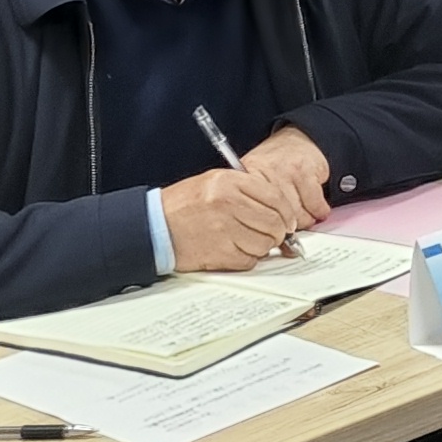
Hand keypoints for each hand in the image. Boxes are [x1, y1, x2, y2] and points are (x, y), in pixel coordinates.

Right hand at [162, 163, 311, 271]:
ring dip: (261, 247)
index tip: (287, 221)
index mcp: (229, 182)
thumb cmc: (185, 206)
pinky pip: (250, 260)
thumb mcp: (216, 184)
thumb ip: (249, 193)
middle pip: (275, 223)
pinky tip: (233, 250)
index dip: (286, 213)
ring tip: (245, 241)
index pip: (276, 197)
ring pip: (266, 244)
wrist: (153, 226)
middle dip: (278, 232)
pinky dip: (247, 259)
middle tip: (271, 235)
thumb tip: (283, 213)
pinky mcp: (220, 252)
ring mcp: (224, 228)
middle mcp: (228, 203)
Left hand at [240, 124, 331, 226]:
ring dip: (306, 218)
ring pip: (298, 214)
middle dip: (289, 225)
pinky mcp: (305, 171)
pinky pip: (315, 205)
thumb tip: (265, 240)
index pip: (256, 217)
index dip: (268, 229)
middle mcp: (262, 175)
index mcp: (245, 182)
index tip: (274, 234)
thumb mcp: (257, 185)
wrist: (298, 140)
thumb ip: (257, 209)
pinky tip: (317, 206)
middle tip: (293, 223)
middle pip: (278, 218)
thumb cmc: (277, 167)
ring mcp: (283, 172)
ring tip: (305, 212)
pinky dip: (320, 210)